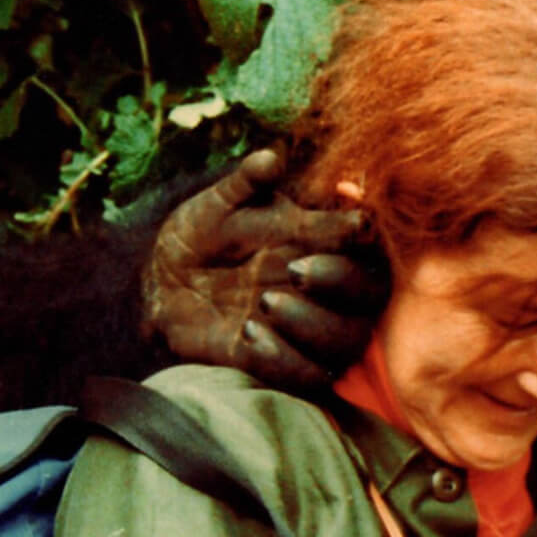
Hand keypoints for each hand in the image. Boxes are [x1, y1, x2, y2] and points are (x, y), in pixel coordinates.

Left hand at [143, 148, 388, 394]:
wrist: (165, 279)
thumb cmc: (204, 232)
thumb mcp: (220, 203)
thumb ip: (245, 182)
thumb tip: (270, 158)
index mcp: (325, 244)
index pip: (371, 247)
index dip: (364, 239)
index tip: (351, 226)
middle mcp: (328, 291)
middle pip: (370, 298)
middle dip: (340, 281)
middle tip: (294, 269)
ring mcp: (307, 330)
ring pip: (346, 342)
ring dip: (312, 325)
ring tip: (264, 303)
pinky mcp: (283, 364)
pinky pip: (308, 379)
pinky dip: (283, 360)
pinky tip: (248, 334)